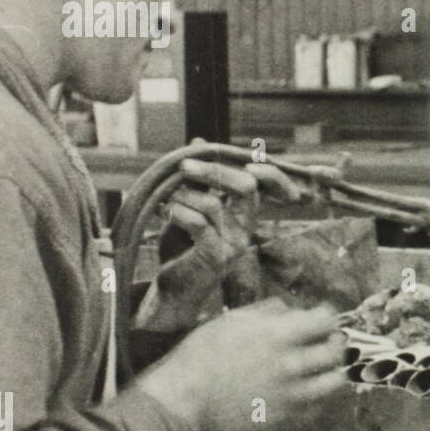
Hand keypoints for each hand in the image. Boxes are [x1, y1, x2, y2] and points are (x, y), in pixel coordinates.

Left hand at [135, 155, 303, 331]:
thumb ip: (197, 179)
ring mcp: (234, 244)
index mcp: (243, 215)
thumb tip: (199, 140)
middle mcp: (245, 228)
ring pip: (214, 203)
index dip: (263, 169)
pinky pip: (199, 224)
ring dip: (184, 196)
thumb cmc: (182, 248)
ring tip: (166, 201)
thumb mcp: (189, 206)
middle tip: (183, 166)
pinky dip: (179, 213)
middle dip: (214, 171)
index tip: (239, 156)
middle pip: (246, 186)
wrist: (172, 289)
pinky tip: (167, 214)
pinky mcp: (217, 257)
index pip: (263, 184)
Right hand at [135, 297, 349, 430]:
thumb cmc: (198, 358)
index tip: (322, 320)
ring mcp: (289, 395)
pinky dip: (316, 399)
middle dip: (334, 343)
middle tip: (327, 343)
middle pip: (334, 351)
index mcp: (278, 336)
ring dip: (331, 372)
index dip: (327, 317)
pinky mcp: (282, 419)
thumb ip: (265, 313)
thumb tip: (288, 309)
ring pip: (333, 383)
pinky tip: (306, 393)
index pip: (325, 320)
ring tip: (323, 370)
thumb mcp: (229, 322)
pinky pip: (315, 409)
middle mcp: (291, 364)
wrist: (180, 402)